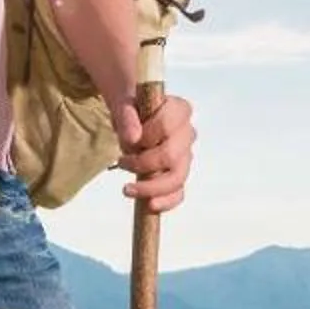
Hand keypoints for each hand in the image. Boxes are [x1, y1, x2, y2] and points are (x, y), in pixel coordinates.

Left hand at [117, 90, 196, 212]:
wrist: (133, 114)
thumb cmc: (132, 107)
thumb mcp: (123, 103)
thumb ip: (127, 117)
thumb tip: (133, 138)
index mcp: (179, 110)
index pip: (168, 125)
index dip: (147, 135)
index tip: (130, 139)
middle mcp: (187, 133)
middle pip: (172, 156)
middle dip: (144, 164)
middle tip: (122, 162)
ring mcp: (185, 156)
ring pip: (177, 178)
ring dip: (151, 187)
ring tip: (127, 189)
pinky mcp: (178, 174)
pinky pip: (179, 193)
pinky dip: (165, 202)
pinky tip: (149, 205)